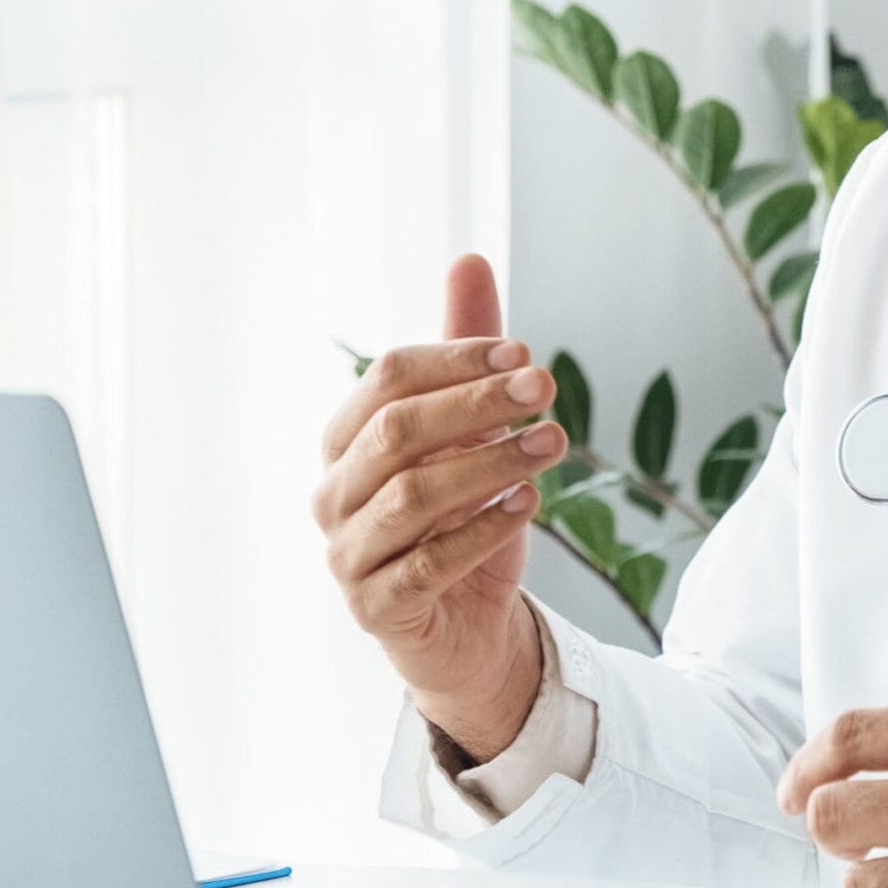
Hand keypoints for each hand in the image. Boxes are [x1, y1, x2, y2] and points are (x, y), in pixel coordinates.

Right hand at [312, 253, 557, 760]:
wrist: (469, 629)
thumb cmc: (463, 520)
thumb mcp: (473, 433)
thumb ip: (466, 354)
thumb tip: (470, 258)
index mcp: (346, 438)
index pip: (388, 377)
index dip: (456, 360)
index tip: (525, 353)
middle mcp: (334, 493)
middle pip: (397, 430)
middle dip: (476, 403)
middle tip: (546, 388)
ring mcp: (347, 554)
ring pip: (412, 496)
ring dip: (490, 463)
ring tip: (553, 445)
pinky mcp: (376, 609)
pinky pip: (427, 564)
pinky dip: (481, 531)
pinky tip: (527, 506)